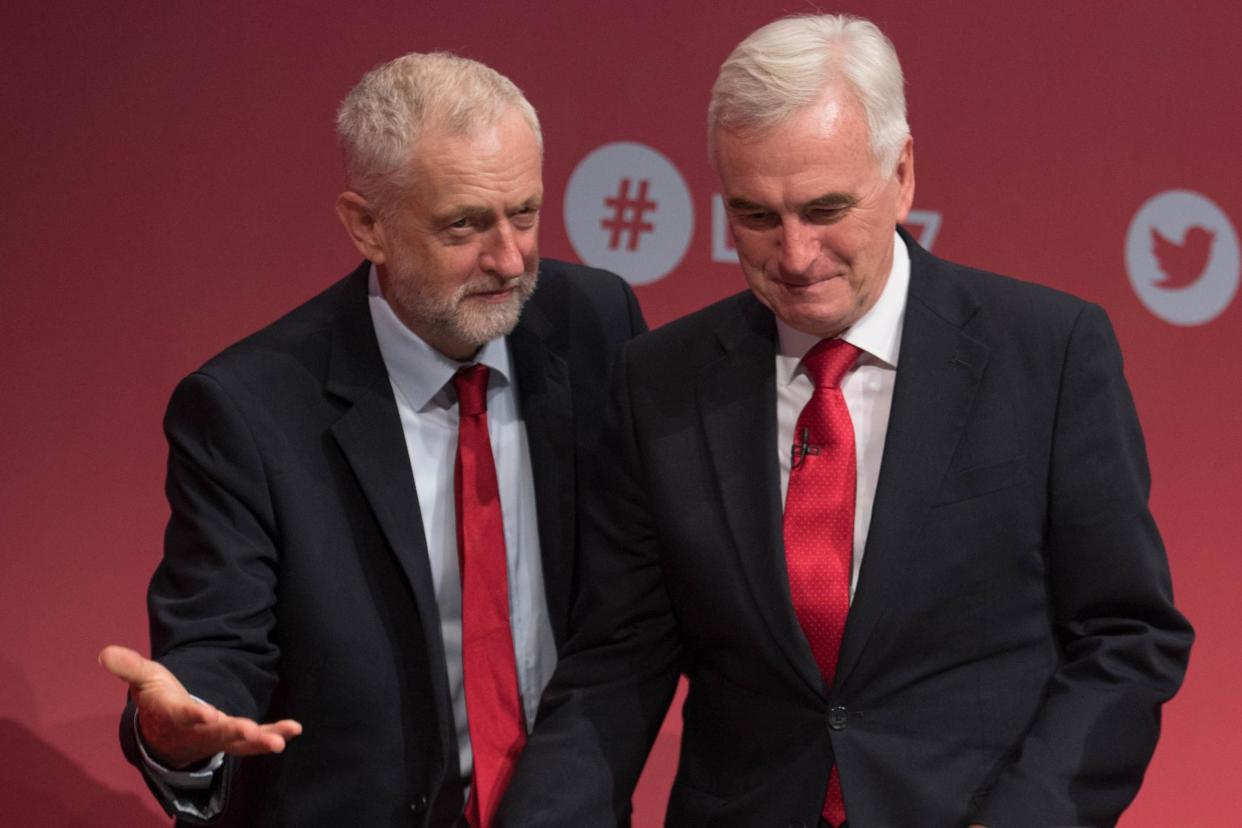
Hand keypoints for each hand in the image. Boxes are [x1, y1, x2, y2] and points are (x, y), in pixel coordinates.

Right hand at [99, 645, 301, 769]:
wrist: (167, 734)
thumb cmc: (159, 700)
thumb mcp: (145, 680)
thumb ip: (130, 667)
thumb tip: (105, 652)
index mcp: (176, 714)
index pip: (185, 715)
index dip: (195, 715)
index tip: (205, 714)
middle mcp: (200, 730)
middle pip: (216, 733)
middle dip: (232, 732)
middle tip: (248, 730)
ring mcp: (220, 737)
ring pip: (240, 742)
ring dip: (260, 741)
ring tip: (279, 741)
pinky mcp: (236, 738)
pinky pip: (257, 740)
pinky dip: (276, 735)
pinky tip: (295, 729)